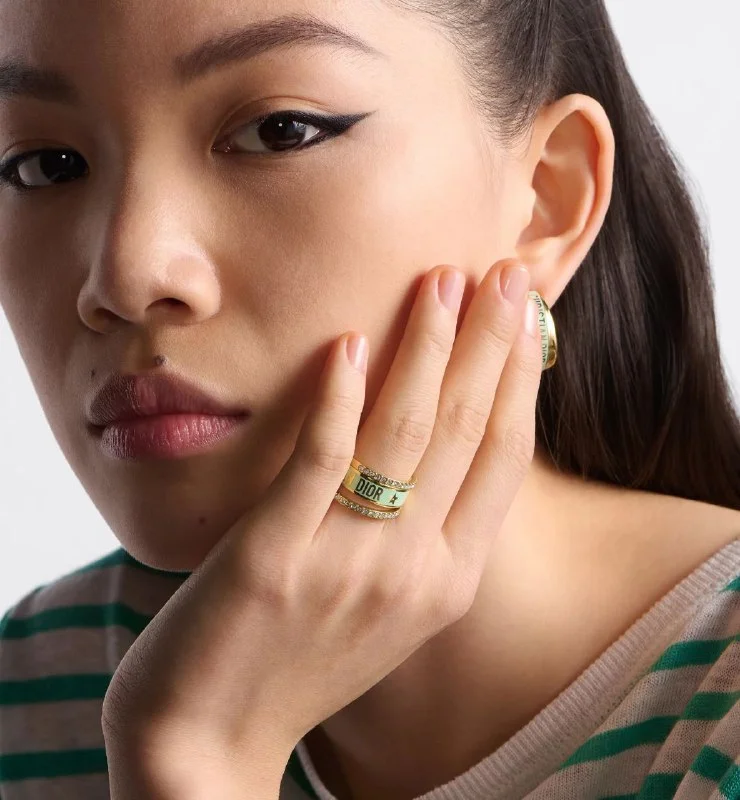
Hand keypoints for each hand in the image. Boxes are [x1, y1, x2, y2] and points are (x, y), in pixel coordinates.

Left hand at [101, 258, 542, 786]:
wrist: (210, 743)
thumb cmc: (299, 663)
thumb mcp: (387, 606)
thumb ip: (420, 534)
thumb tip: (433, 445)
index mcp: (448, 581)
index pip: (501, 459)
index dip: (519, 379)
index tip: (527, 315)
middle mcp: (413, 570)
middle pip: (463, 431)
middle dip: (488, 342)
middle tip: (503, 270)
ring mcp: (346, 565)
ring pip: (403, 434)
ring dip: (427, 349)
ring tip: (441, 280)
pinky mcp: (274, 558)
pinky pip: (319, 462)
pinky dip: (339, 398)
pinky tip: (350, 343)